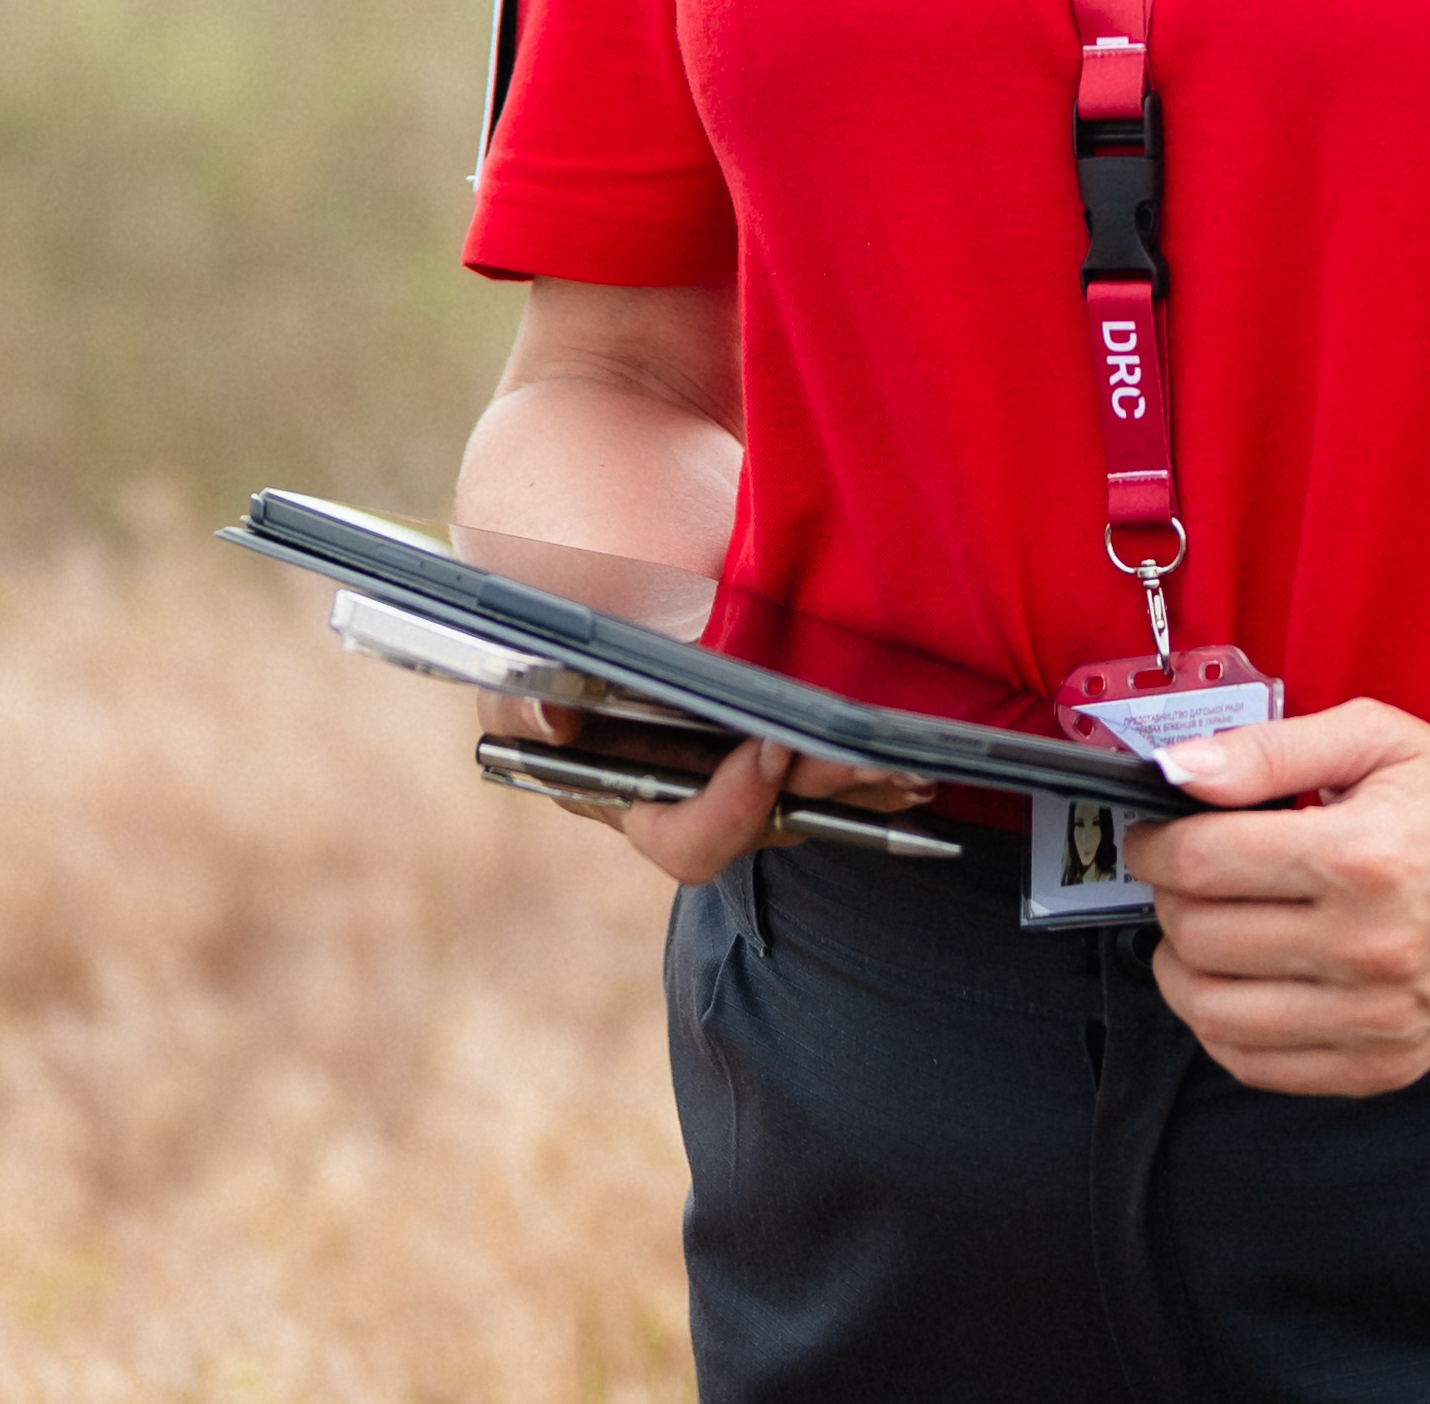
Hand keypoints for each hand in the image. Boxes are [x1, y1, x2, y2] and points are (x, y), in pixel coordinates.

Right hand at [479, 700, 928, 887]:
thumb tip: (551, 717)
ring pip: (814, 805)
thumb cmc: (548, 656)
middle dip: (825, 794)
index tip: (767, 750)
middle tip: (877, 761)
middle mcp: (696, 810)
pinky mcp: (777, 755)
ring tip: (916, 762)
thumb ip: (519, 706)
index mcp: (633, 805)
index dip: (732, 808)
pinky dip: (869, 765)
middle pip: (774, 825)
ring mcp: (743, 789)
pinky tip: (915, 750)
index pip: (690, 842)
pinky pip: (830, 775)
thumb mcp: (513, 681)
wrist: (595, 588)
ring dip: (865, 787)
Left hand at [1130, 703, 1429, 1095]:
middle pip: (1200, 937)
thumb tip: (1179, 769)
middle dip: (1168, 900)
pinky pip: (1261, 1067)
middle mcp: (1371, 948)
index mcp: (1364, 857)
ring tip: (1201, 930)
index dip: (1155, 845)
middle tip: (1182, 876)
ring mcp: (1380, 1019)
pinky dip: (1224, 1028)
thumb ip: (1267, 749)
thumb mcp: (1372, 736)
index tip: (1155, 836)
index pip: (1202, 864)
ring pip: (1215, 1013)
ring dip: (1182, 969)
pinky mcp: (1386, 1064)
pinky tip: (1237, 983)